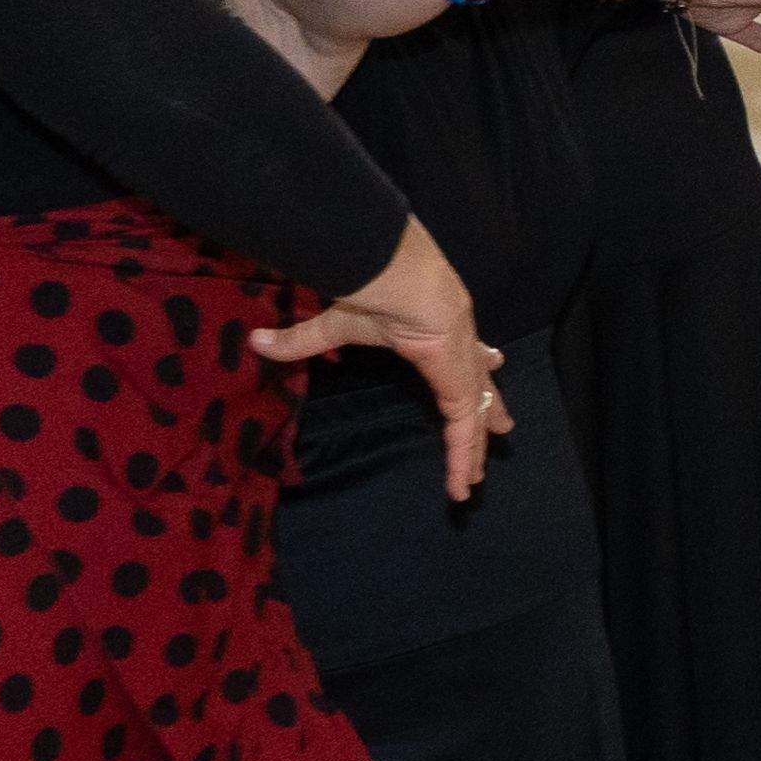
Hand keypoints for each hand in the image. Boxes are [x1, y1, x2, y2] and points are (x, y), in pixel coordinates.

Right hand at [255, 220, 506, 505]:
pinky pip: (464, 429)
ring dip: (476, 445)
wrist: (403, 277)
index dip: (474, 363)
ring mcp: (463, 367)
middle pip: (480, 384)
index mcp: (437, 330)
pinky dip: (462, 457)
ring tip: (477, 475)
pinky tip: (463, 484)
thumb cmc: (375, 289)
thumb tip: (256, 341)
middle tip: (504, 427)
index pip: (461, 353)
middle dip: (490, 407)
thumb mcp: (336, 323)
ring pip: (476, 414)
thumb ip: (303, 340)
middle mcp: (458, 347)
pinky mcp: (459, 384)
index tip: (491, 362)